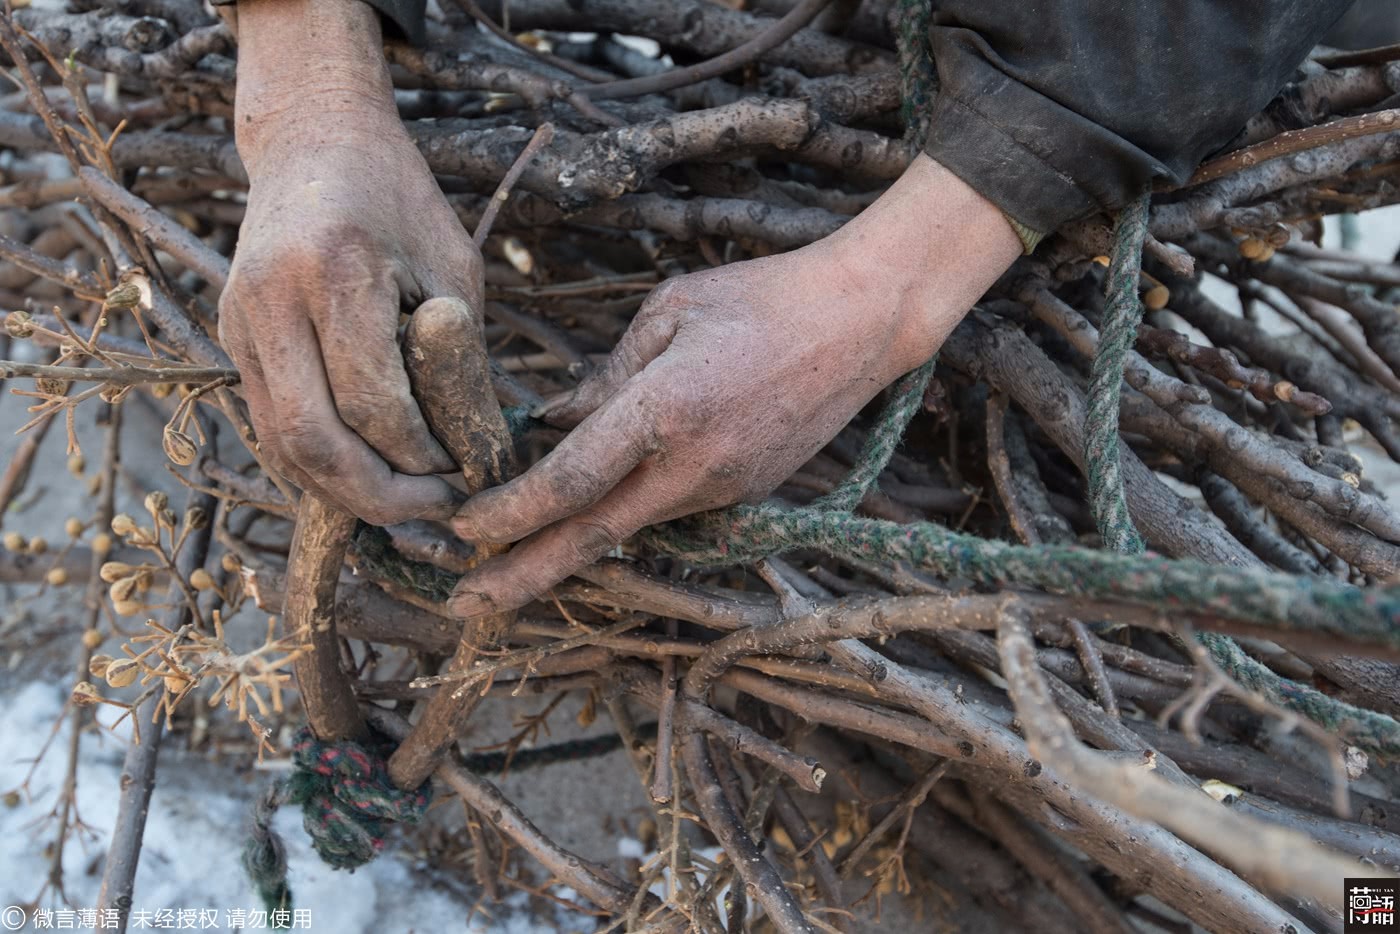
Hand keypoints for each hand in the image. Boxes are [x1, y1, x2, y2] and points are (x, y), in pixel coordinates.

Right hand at [219, 0, 477, 524]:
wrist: (312, 139)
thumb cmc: (400, 200)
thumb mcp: (454, 267)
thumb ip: (459, 357)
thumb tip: (474, 454)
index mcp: (336, 270)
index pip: (372, 403)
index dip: (421, 457)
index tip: (464, 474)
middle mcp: (271, 300)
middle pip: (313, 440)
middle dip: (378, 496)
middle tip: (435, 509)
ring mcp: (238, 322)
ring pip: (281, 446)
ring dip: (344, 491)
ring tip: (405, 502)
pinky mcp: (230, 338)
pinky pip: (270, 425)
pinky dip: (316, 465)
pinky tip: (366, 475)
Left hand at [447, 154, 1022, 617]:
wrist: (863, 322)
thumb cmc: (762, 298)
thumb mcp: (669, 311)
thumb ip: (606, 376)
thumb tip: (553, 421)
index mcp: (668, 409)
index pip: (572, 480)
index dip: (511, 511)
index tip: (463, 526)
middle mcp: (696, 466)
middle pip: (593, 537)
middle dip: (522, 577)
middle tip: (464, 607)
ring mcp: (726, 489)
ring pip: (630, 525)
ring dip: (569, 543)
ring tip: (509, 557)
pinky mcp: (746, 494)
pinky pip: (668, 510)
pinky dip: (621, 514)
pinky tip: (589, 511)